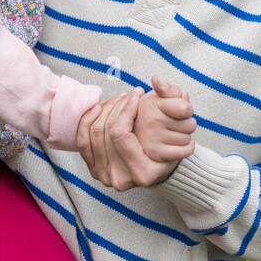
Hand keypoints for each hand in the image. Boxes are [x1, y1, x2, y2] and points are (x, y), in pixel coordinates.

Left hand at [80, 79, 195, 190]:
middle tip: (129, 94)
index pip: (121, 133)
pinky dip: (88, 120)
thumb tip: (157, 82)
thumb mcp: (177, 136)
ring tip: (120, 99)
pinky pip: (83, 140)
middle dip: (117, 106)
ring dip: (105, 109)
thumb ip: (173, 109)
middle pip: (105, 132)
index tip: (136, 95)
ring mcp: (103, 175)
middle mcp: (119, 178)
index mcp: (141, 173)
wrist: (155, 171)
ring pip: (93, 133)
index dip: (126, 109)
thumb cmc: (167, 153)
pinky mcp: (93, 169)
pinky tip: (99, 107)